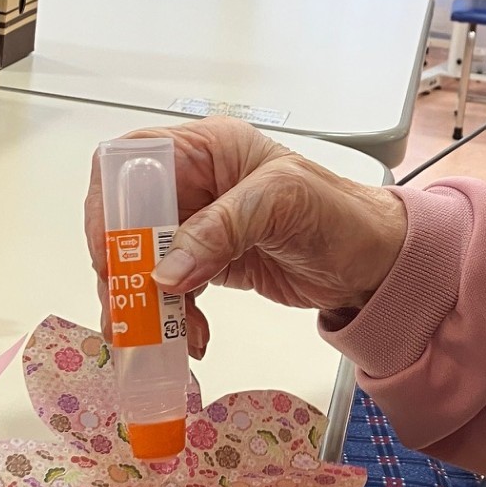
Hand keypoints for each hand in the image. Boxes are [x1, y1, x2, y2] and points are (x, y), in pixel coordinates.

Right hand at [85, 119, 407, 355]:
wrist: (374, 264)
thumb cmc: (342, 214)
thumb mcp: (283, 203)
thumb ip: (222, 229)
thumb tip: (165, 271)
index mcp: (207, 149)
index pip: (132, 160)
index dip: (111, 201)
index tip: (112, 250)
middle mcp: (195, 183)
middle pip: (126, 217)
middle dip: (121, 265)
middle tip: (126, 305)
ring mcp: (198, 226)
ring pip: (142, 261)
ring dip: (144, 302)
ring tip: (155, 335)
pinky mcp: (207, 263)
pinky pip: (169, 290)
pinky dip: (172, 318)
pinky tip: (191, 337)